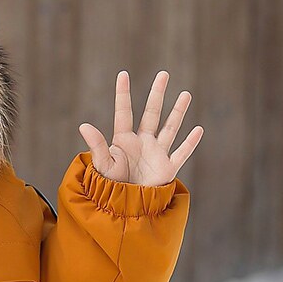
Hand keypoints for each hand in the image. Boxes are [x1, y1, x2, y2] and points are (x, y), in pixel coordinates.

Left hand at [79, 70, 202, 185]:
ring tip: (185, 94)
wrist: (124, 208)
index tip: (123, 74)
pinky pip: (181, 152)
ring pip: (170, 128)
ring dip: (178, 111)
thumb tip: (83, 125)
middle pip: (151, 113)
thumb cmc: (110, 188)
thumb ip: (96, 145)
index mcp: (123, 140)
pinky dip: (190, 142)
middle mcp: (141, 143)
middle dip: (157, 94)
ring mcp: (155, 154)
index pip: (124, 112)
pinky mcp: (166, 168)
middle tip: (163, 74)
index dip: (123, 94)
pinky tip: (199, 129)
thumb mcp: (102, 165)